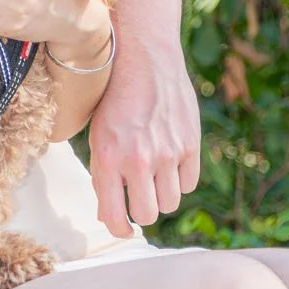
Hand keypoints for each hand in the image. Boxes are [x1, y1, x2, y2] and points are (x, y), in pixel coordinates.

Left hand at [89, 40, 200, 237]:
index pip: (116, 216)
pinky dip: (180, 179)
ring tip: (153, 176)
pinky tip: (169, 162)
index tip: (122, 227)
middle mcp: (138, 159)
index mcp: (107, 158)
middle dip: (141, 211)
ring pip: (171, 203)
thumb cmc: (114, 99)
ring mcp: (168, 153)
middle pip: (148, 215)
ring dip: (161, 195)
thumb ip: (102, 176)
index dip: (119, 228)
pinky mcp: (190, 144)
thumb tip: (110, 216)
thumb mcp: (97, 136)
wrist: (144, 59)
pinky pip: (189, 183)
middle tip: (138, 198)